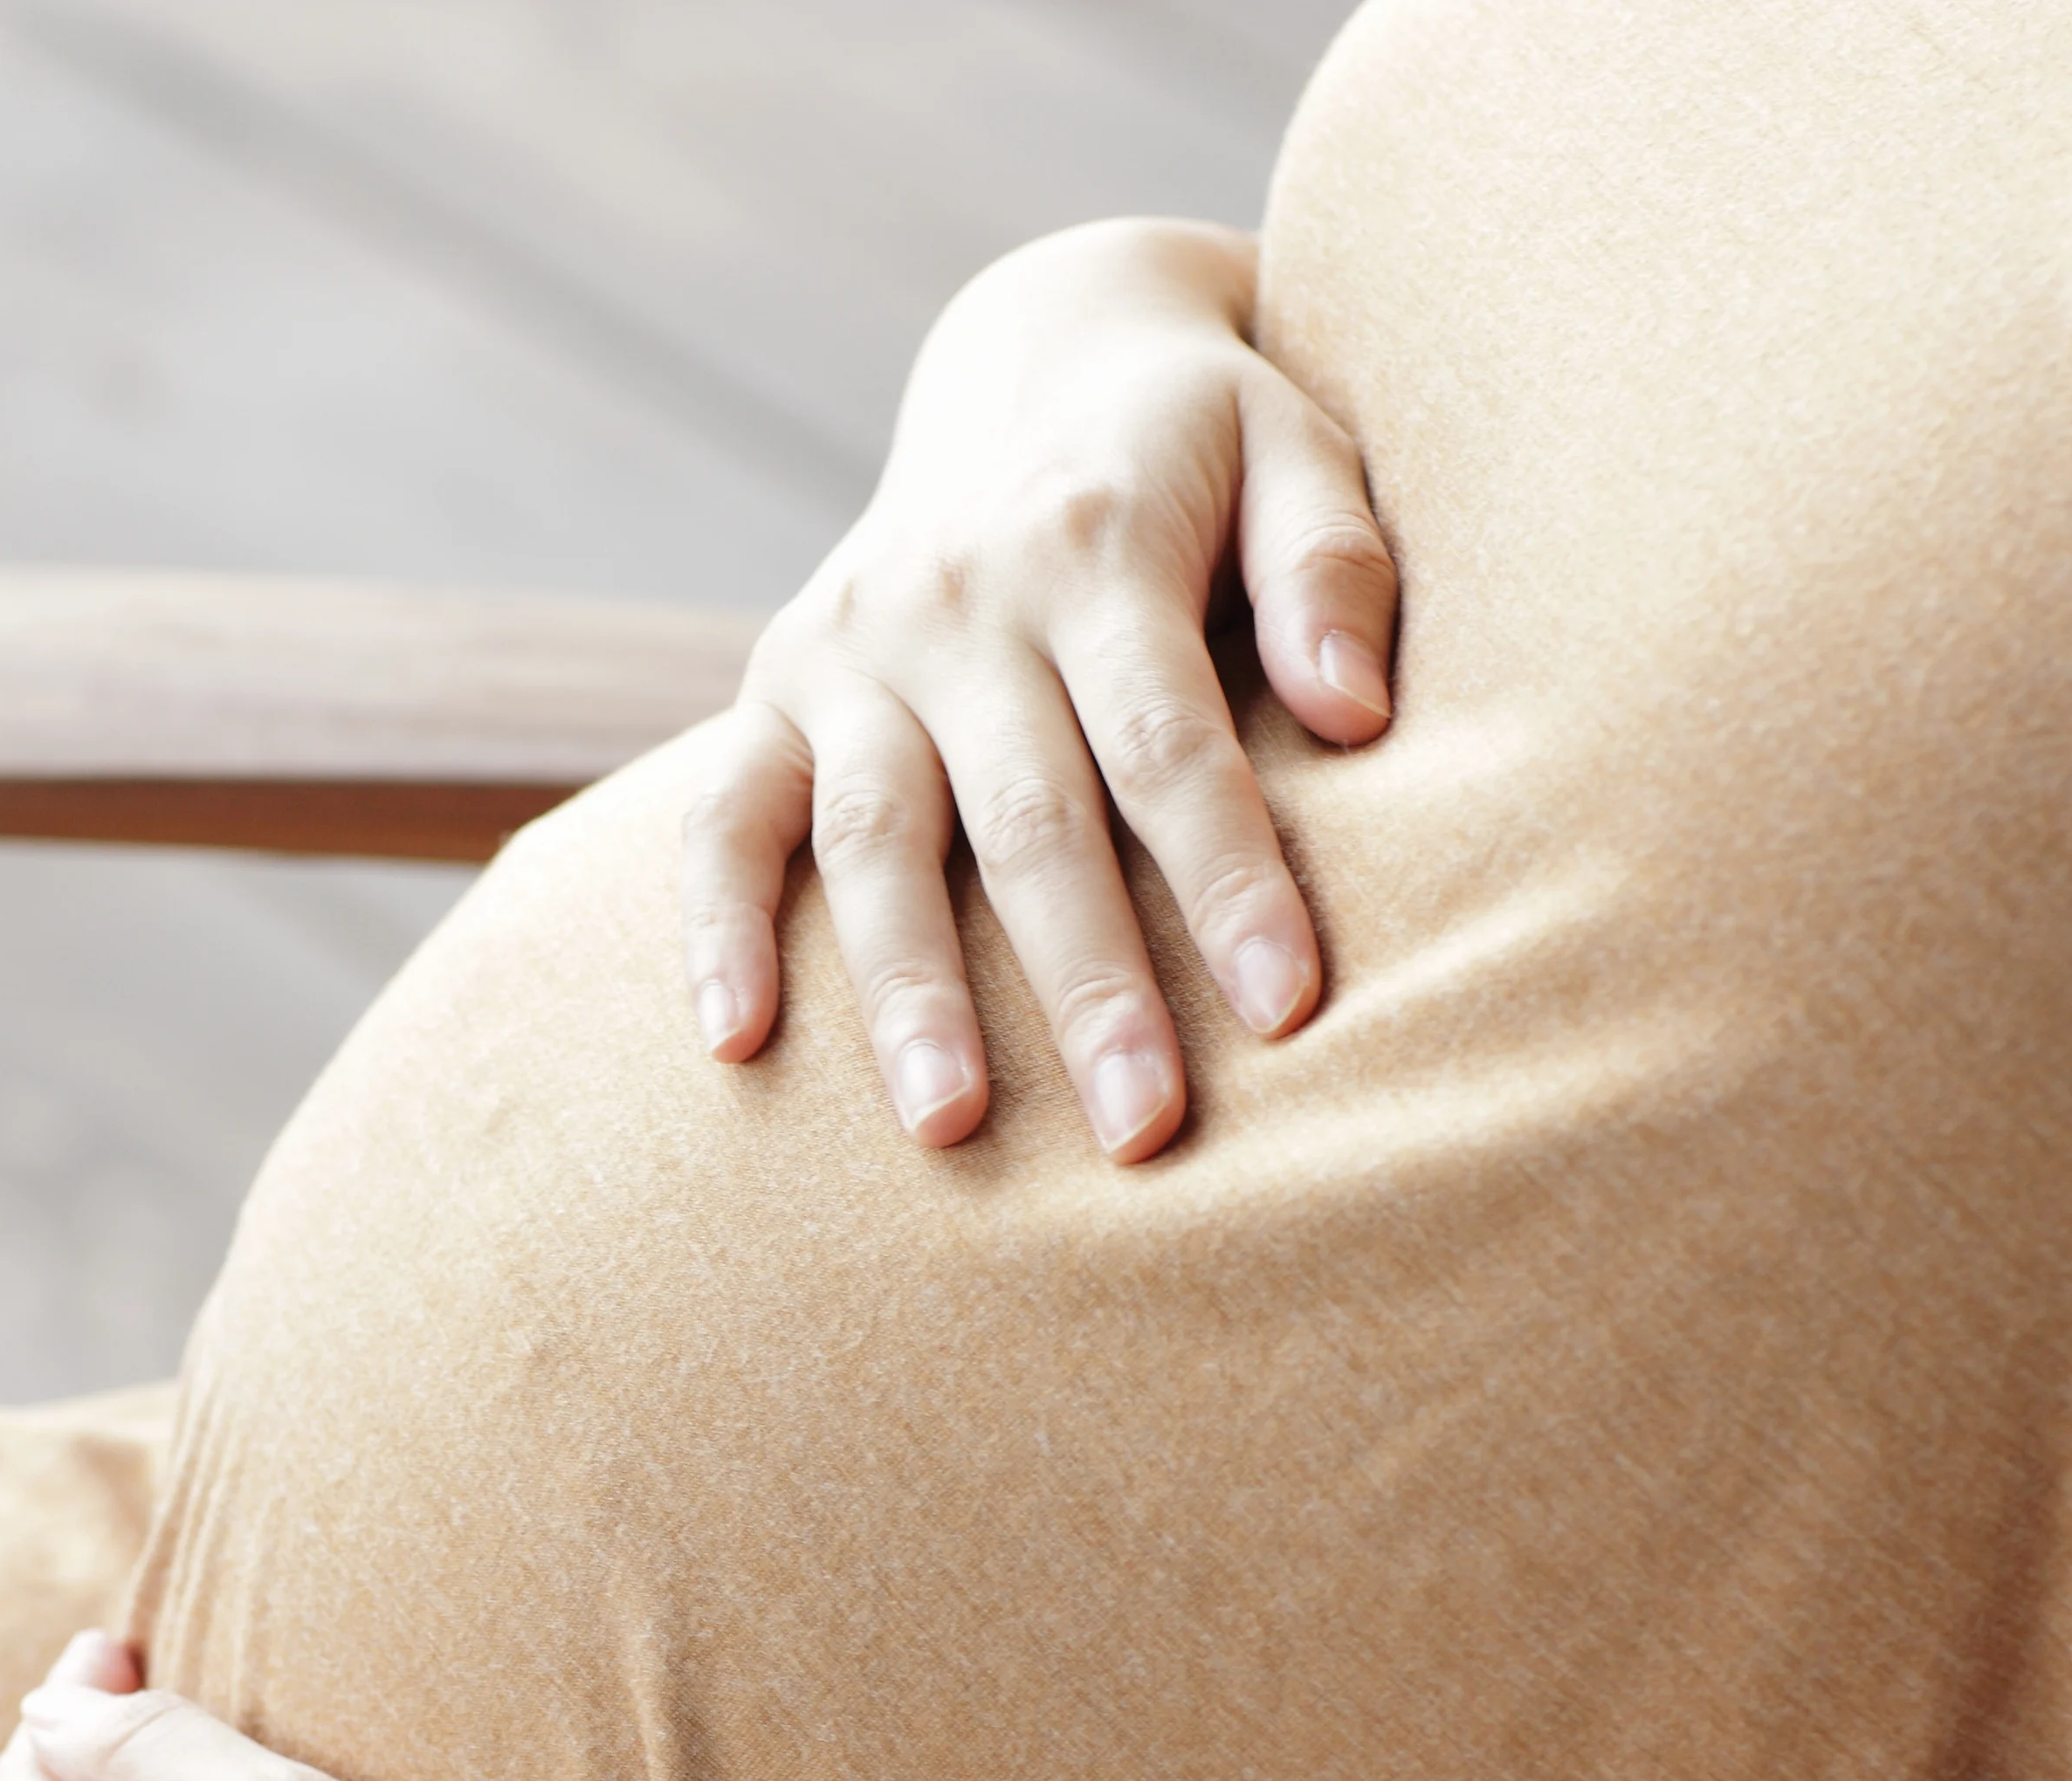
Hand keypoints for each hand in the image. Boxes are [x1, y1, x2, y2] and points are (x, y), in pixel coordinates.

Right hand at [685, 219, 1397, 1157]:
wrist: (1038, 359)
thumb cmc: (1198, 447)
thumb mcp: (1293, 446)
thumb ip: (1328, 565)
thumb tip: (1354, 714)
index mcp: (1092, 546)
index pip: (1166, 739)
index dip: (1226, 876)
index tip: (1288, 1009)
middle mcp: (954, 601)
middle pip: (1025, 817)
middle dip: (1085, 982)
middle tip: (1141, 1131)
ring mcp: (849, 650)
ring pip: (874, 840)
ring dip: (908, 991)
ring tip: (949, 1128)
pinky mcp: (772, 688)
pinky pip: (723, 816)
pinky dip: (716, 925)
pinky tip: (738, 1043)